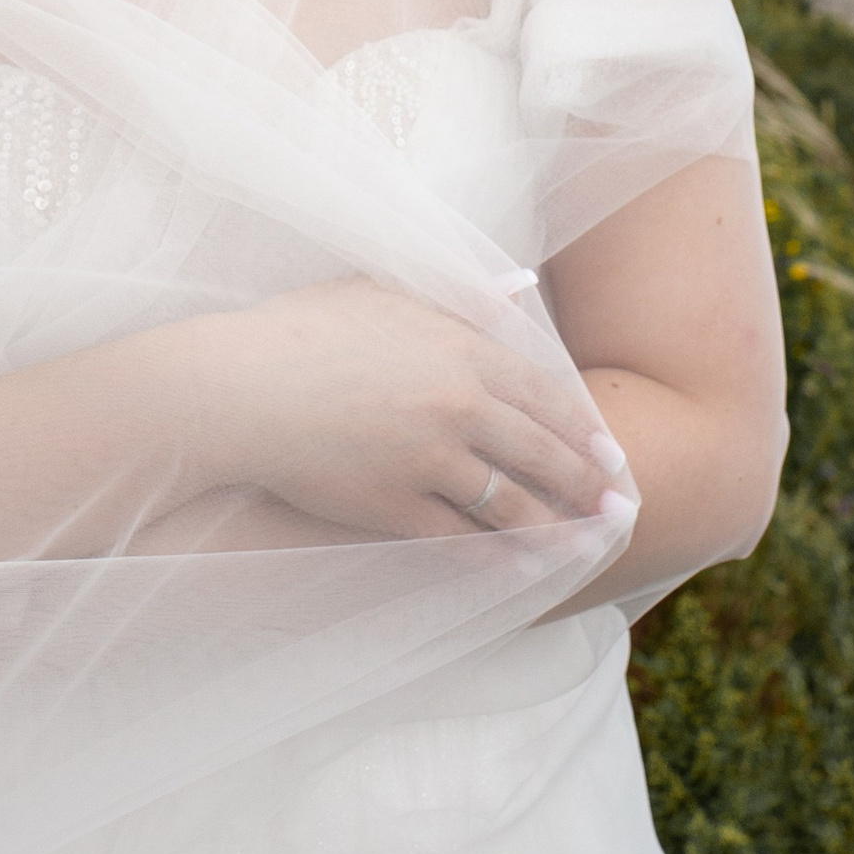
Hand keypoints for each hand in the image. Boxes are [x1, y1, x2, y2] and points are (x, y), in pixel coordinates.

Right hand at [171, 276, 630, 540]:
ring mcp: (429, 459)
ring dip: (554, 528)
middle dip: (585, 485)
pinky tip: (519, 569)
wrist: (238, 388)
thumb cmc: (301, 329)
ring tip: (581, 545)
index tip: (609, 453)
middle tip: (615, 507)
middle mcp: (458, 403)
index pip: (544, 393)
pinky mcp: (394, 506)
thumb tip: (518, 284)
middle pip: (541, 451)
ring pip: (512, 503)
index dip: (582, 430)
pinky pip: (461, 540)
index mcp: (461, 347)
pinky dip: (496, 558)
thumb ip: (458, 291)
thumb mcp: (383, 290)